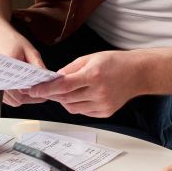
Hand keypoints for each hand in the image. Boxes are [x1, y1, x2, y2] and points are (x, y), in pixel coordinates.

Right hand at [0, 27, 45, 106]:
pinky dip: (18, 95)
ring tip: (35, 90)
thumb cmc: (8, 40)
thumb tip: (46, 78)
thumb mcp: (28, 48)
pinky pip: (8, 97)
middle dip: (32, 97)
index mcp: (7, 66)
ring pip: (13, 100)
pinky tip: (26, 88)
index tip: (45, 91)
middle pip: (18, 99)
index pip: (22, 88)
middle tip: (43, 92)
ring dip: (25, 97)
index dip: (35, 92)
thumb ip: (37, 64)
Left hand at [27, 51, 143, 117]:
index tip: (34, 90)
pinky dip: (76, 105)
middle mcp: (98, 92)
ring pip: (72, 107)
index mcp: (93, 75)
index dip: (46, 89)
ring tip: (65, 91)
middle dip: (53, 94)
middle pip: (66, 98)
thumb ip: (70, 69)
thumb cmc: (115, 62)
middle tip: (46, 89)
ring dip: (64, 100)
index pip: (63, 86)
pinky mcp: (105, 112)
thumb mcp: (90, 58)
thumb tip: (54, 79)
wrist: (137, 73)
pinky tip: (79, 96)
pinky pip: (83, 112)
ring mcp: (103, 104)